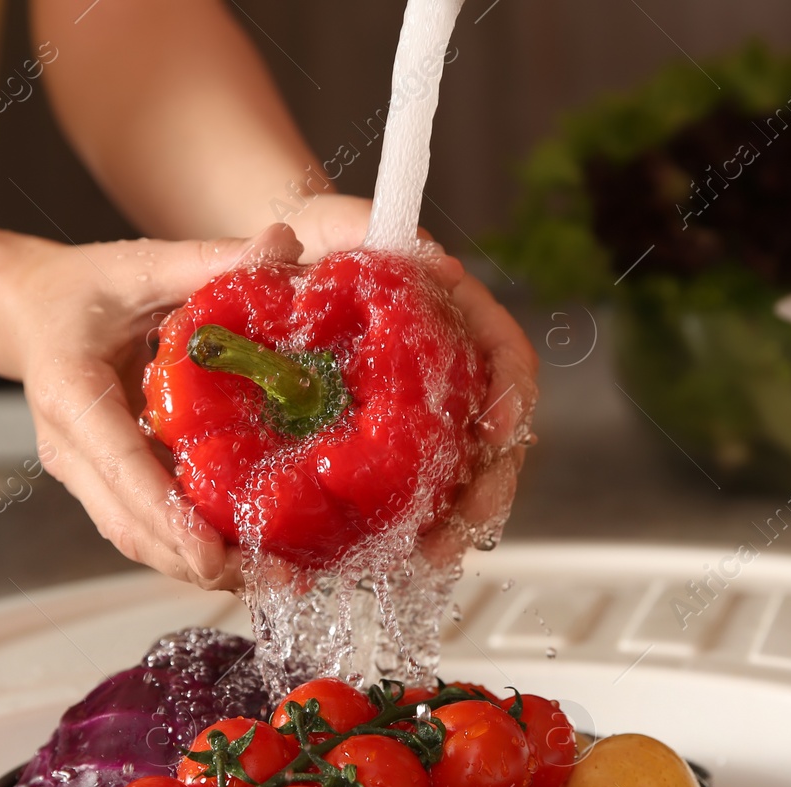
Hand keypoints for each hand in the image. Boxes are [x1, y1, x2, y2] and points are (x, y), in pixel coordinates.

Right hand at [0, 226, 306, 589]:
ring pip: (140, 541)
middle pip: (133, 528)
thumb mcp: (139, 266)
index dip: (168, 517)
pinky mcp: (105, 486)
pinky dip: (195, 548)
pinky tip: (253, 555)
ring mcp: (84, 476)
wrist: (24, 312)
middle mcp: (70, 449)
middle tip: (277, 575)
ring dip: (204, 566)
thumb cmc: (80, 289)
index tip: (212, 554)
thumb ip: (208, 261)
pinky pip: (148, 529)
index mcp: (70, 395)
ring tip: (278, 575)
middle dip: (202, 561)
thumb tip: (284, 244)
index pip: (120, 468)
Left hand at [292, 194, 539, 557]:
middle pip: (499, 433)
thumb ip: (365, 228)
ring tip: (426, 559)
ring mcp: (430, 411)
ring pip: (464, 473)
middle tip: (458, 530)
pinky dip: (411, 523)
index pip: (506, 354)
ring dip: (454, 521)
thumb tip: (433, 257)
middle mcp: (454, 368)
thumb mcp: (330, 223)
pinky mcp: (396, 446)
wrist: (278, 272)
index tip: (498, 428)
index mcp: (457, 314)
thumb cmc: (312, 242)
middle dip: (489, 487)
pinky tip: (392, 554)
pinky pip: (419, 490)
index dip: (513, 393)